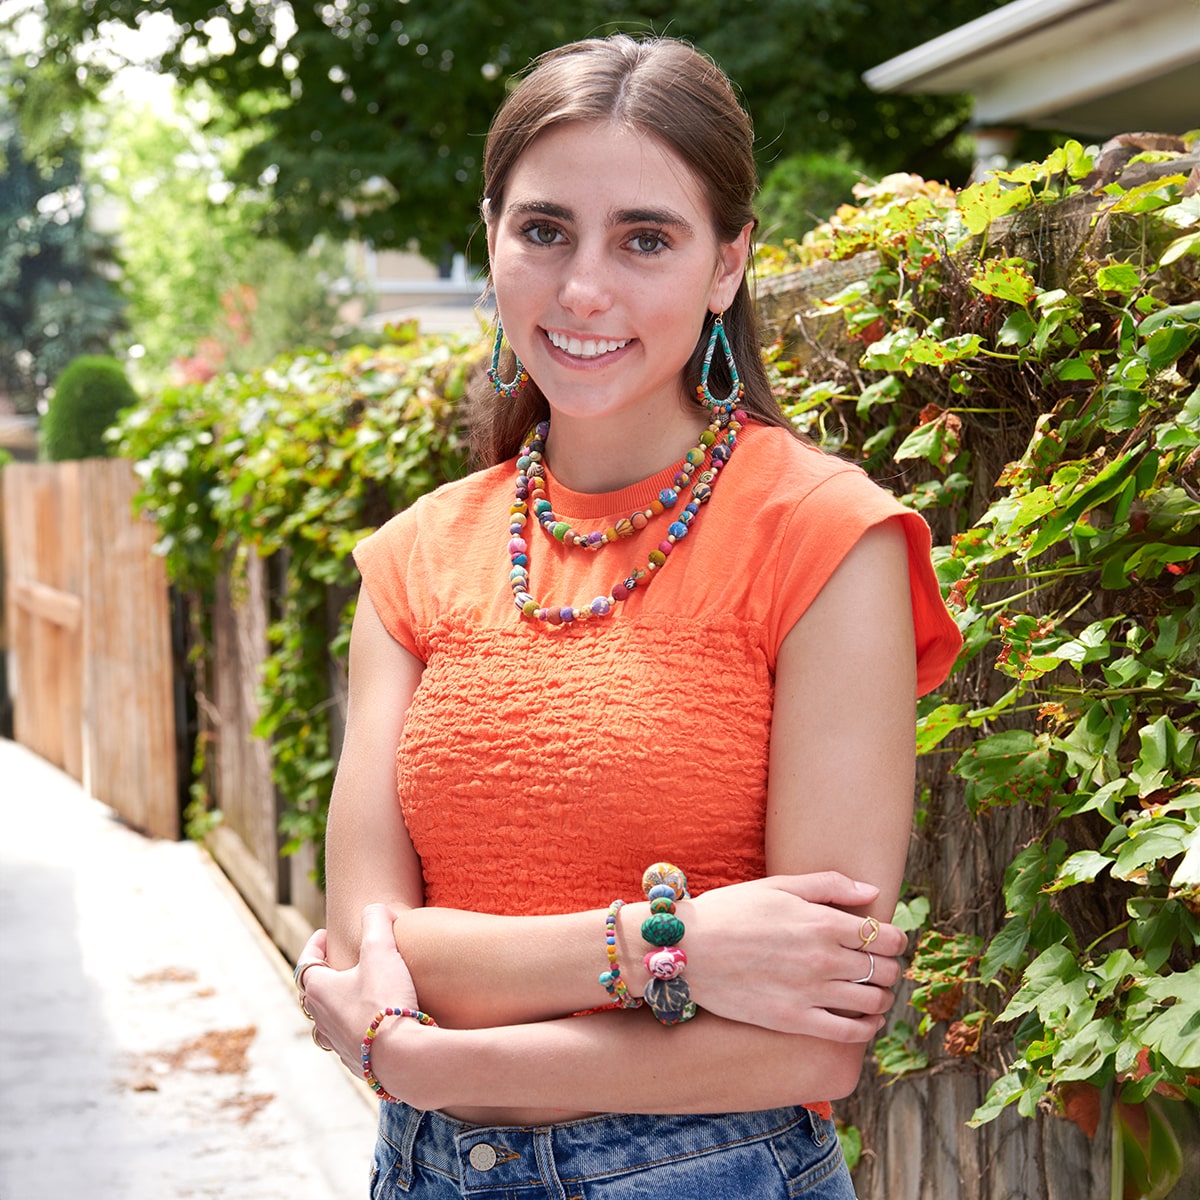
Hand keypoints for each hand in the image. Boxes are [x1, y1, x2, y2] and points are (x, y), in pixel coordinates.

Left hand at [298, 904, 420, 1079]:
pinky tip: (371, 1027)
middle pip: (312, 995)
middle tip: (338, 964)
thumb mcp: (381, 949)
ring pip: (326, 1023)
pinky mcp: (357, 1062)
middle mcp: (322, 1020)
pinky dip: (354, 1029)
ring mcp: (338, 1044)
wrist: (402, 1057)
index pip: (305, 964)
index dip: (314, 946)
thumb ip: (376, 920)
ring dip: (335, 1007)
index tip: (323, 934)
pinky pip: (348, 1042)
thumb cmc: (385, 1001)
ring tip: (352, 997)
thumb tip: (376, 909)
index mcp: (320, 991)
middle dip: (322, 976)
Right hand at [681, 872, 906, 1040]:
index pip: (885, 936)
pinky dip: (867, 1028)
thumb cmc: (730, 911)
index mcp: (821, 922)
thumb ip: (828, 885)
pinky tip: (865, 1020)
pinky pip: (848, 1033)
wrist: (687, 948)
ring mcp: (809, 993)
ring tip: (874, 990)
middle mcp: (822, 959)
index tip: (890, 940)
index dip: (896, 939)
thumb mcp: (778, 885)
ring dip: (882, 996)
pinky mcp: (794, 1020)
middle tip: (881, 964)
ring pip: (873, 1002)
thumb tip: (873, 892)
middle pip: (884, 969)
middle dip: (890, 966)